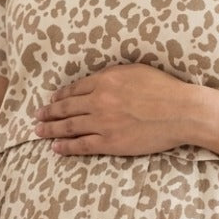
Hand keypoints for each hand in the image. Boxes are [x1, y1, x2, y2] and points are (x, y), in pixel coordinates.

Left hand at [34, 64, 190, 155]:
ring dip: (51, 129)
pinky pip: (82, 145)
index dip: (61, 95)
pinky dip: (66, 146)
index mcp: (105, 80)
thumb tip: (100, 79)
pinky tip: (55, 148)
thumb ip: (115, 74)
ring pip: (69, 126)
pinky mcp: (110, 142)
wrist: (181, 111)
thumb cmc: (165, 89)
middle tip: (37, 116)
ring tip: (38, 132)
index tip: (52, 100)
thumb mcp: (136, 71)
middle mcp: (99, 100)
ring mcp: (103, 122)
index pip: (75, 89)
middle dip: (49, 112)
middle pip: (66, 107)